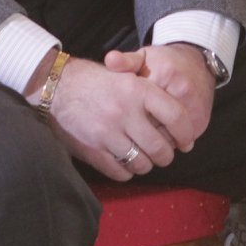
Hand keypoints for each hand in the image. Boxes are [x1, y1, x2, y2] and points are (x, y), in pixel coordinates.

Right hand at [42, 53, 193, 180]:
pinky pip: (120, 172)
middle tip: (165, 154)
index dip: (186, 133)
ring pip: (142, 163)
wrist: (57, 88)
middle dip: (166, 155)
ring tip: (144, 158)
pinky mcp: (93, 150)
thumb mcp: (125, 73)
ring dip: (147, 164)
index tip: (187, 142)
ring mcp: (108, 133)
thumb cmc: (96, 81)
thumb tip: (178, 109)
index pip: (175, 116)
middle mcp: (125, 111)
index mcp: (138, 90)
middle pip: (160, 147)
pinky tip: (126, 162)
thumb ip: (150, 89)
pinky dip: (127, 172)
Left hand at [120, 44, 214, 152]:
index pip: (140, 107)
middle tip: (133, 130)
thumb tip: (110, 59)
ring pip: (169, 137)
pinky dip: (171, 141)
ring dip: (158, 140)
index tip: (123, 116)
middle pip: (154, 126)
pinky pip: (182, 140)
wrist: (197, 63)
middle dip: (142, 132)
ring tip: (148, 134)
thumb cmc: (165, 62)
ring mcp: (194, 107)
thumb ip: (126, 62)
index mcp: (163, 74)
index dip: (130, 115)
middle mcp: (182, 91)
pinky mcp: (202, 120)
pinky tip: (164, 134)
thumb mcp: (144, 57)